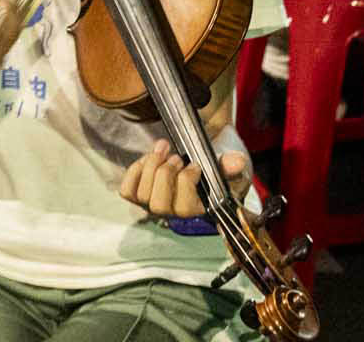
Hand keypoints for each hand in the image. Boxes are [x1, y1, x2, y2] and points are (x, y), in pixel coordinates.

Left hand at [119, 138, 249, 218]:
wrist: (195, 167)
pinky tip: (148, 159)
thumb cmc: (211, 174)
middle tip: (177, 157)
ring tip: (164, 150)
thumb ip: (230, 166)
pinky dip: (134, 171)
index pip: (184, 208)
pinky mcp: (138, 194)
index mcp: (195, 211)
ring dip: (151, 166)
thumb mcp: (224, 170)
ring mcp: (152, 204)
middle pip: (158, 204)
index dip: (186, 181)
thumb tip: (236, 161)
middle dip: (165, 174)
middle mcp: (171, 213)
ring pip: (142, 195)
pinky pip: (127, 190)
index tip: (195, 164)